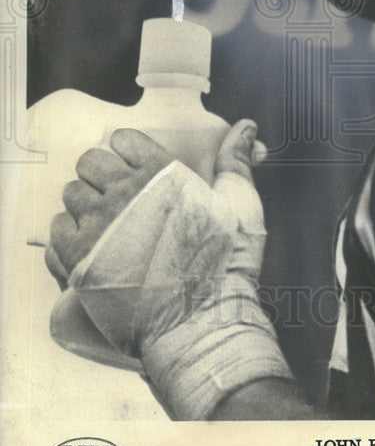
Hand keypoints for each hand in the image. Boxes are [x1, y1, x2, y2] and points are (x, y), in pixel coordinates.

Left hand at [63, 119, 291, 418]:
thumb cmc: (226, 262)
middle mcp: (122, 193)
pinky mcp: (77, 261)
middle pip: (90, 162)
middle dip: (104, 175)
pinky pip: (56, 234)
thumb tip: (246, 124)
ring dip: (86, 206)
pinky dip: (70, 238)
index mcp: (159, 173)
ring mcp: (96, 227)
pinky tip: (94, 250)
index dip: (131, 152)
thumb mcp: (241, 202)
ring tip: (109, 226)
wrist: (201, 321)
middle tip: (123, 198)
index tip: (141, 170)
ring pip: (70, 196)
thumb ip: (235, 159)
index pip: (122, 139)